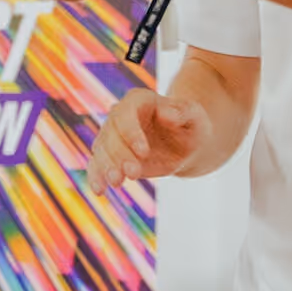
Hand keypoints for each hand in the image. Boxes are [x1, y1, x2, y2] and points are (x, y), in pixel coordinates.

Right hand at [86, 88, 211, 193]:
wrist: (185, 145)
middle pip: (111, 133)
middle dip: (119, 154)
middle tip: (133, 173)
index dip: (131, 132)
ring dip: (106, 167)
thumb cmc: (191, 125)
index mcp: (139, 99)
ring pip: (102, 149)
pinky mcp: (111, 155)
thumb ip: (183, 112)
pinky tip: (98, 190)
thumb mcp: (195, 115)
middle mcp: (121, 114)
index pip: (126, 113)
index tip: (144, 153)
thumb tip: (165, 114)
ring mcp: (113, 135)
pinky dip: (96, 176)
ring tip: (116, 183)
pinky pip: (97, 164)